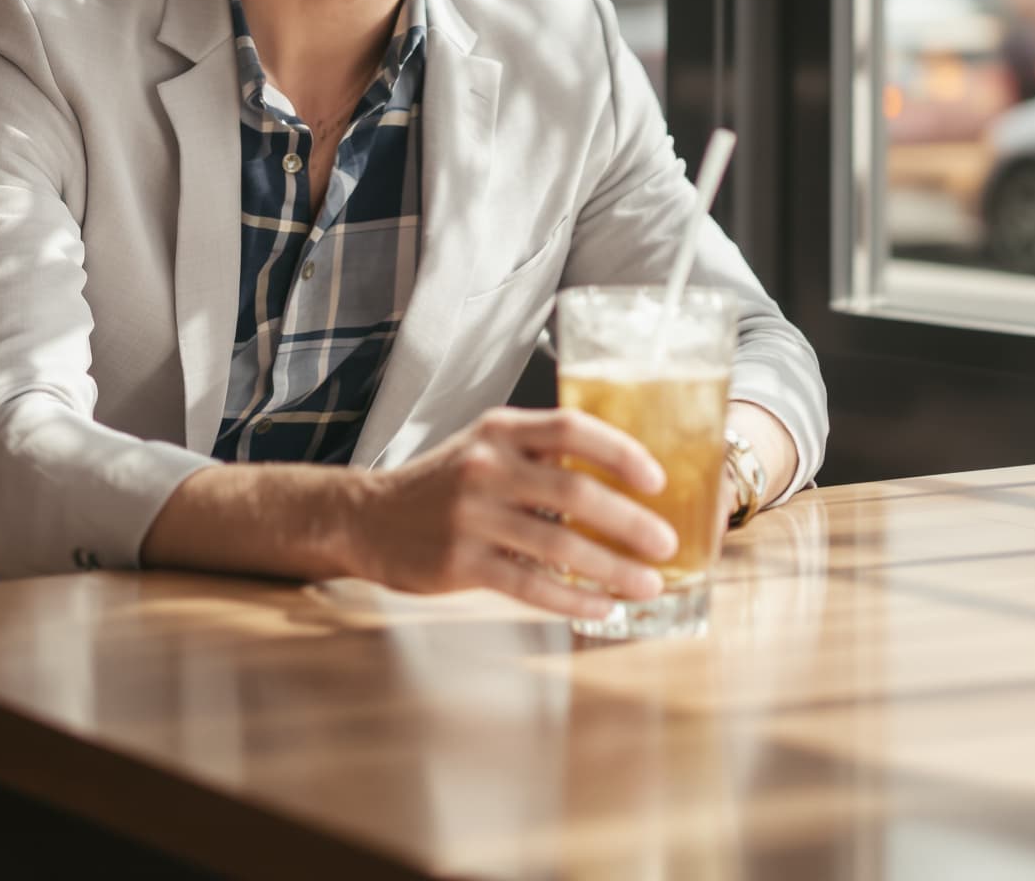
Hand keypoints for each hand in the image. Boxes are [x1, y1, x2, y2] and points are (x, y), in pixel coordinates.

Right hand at [345, 407, 679, 620]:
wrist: (368, 518)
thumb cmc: (444, 485)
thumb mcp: (486, 450)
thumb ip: (541, 457)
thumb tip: (623, 485)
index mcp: (501, 430)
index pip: (572, 428)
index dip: (620, 452)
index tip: (658, 480)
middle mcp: (486, 467)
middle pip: (574, 491)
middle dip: (629, 520)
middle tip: (666, 543)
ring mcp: (470, 516)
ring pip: (557, 544)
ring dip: (611, 567)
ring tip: (648, 583)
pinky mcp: (460, 562)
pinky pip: (528, 584)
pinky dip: (571, 598)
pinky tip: (601, 607)